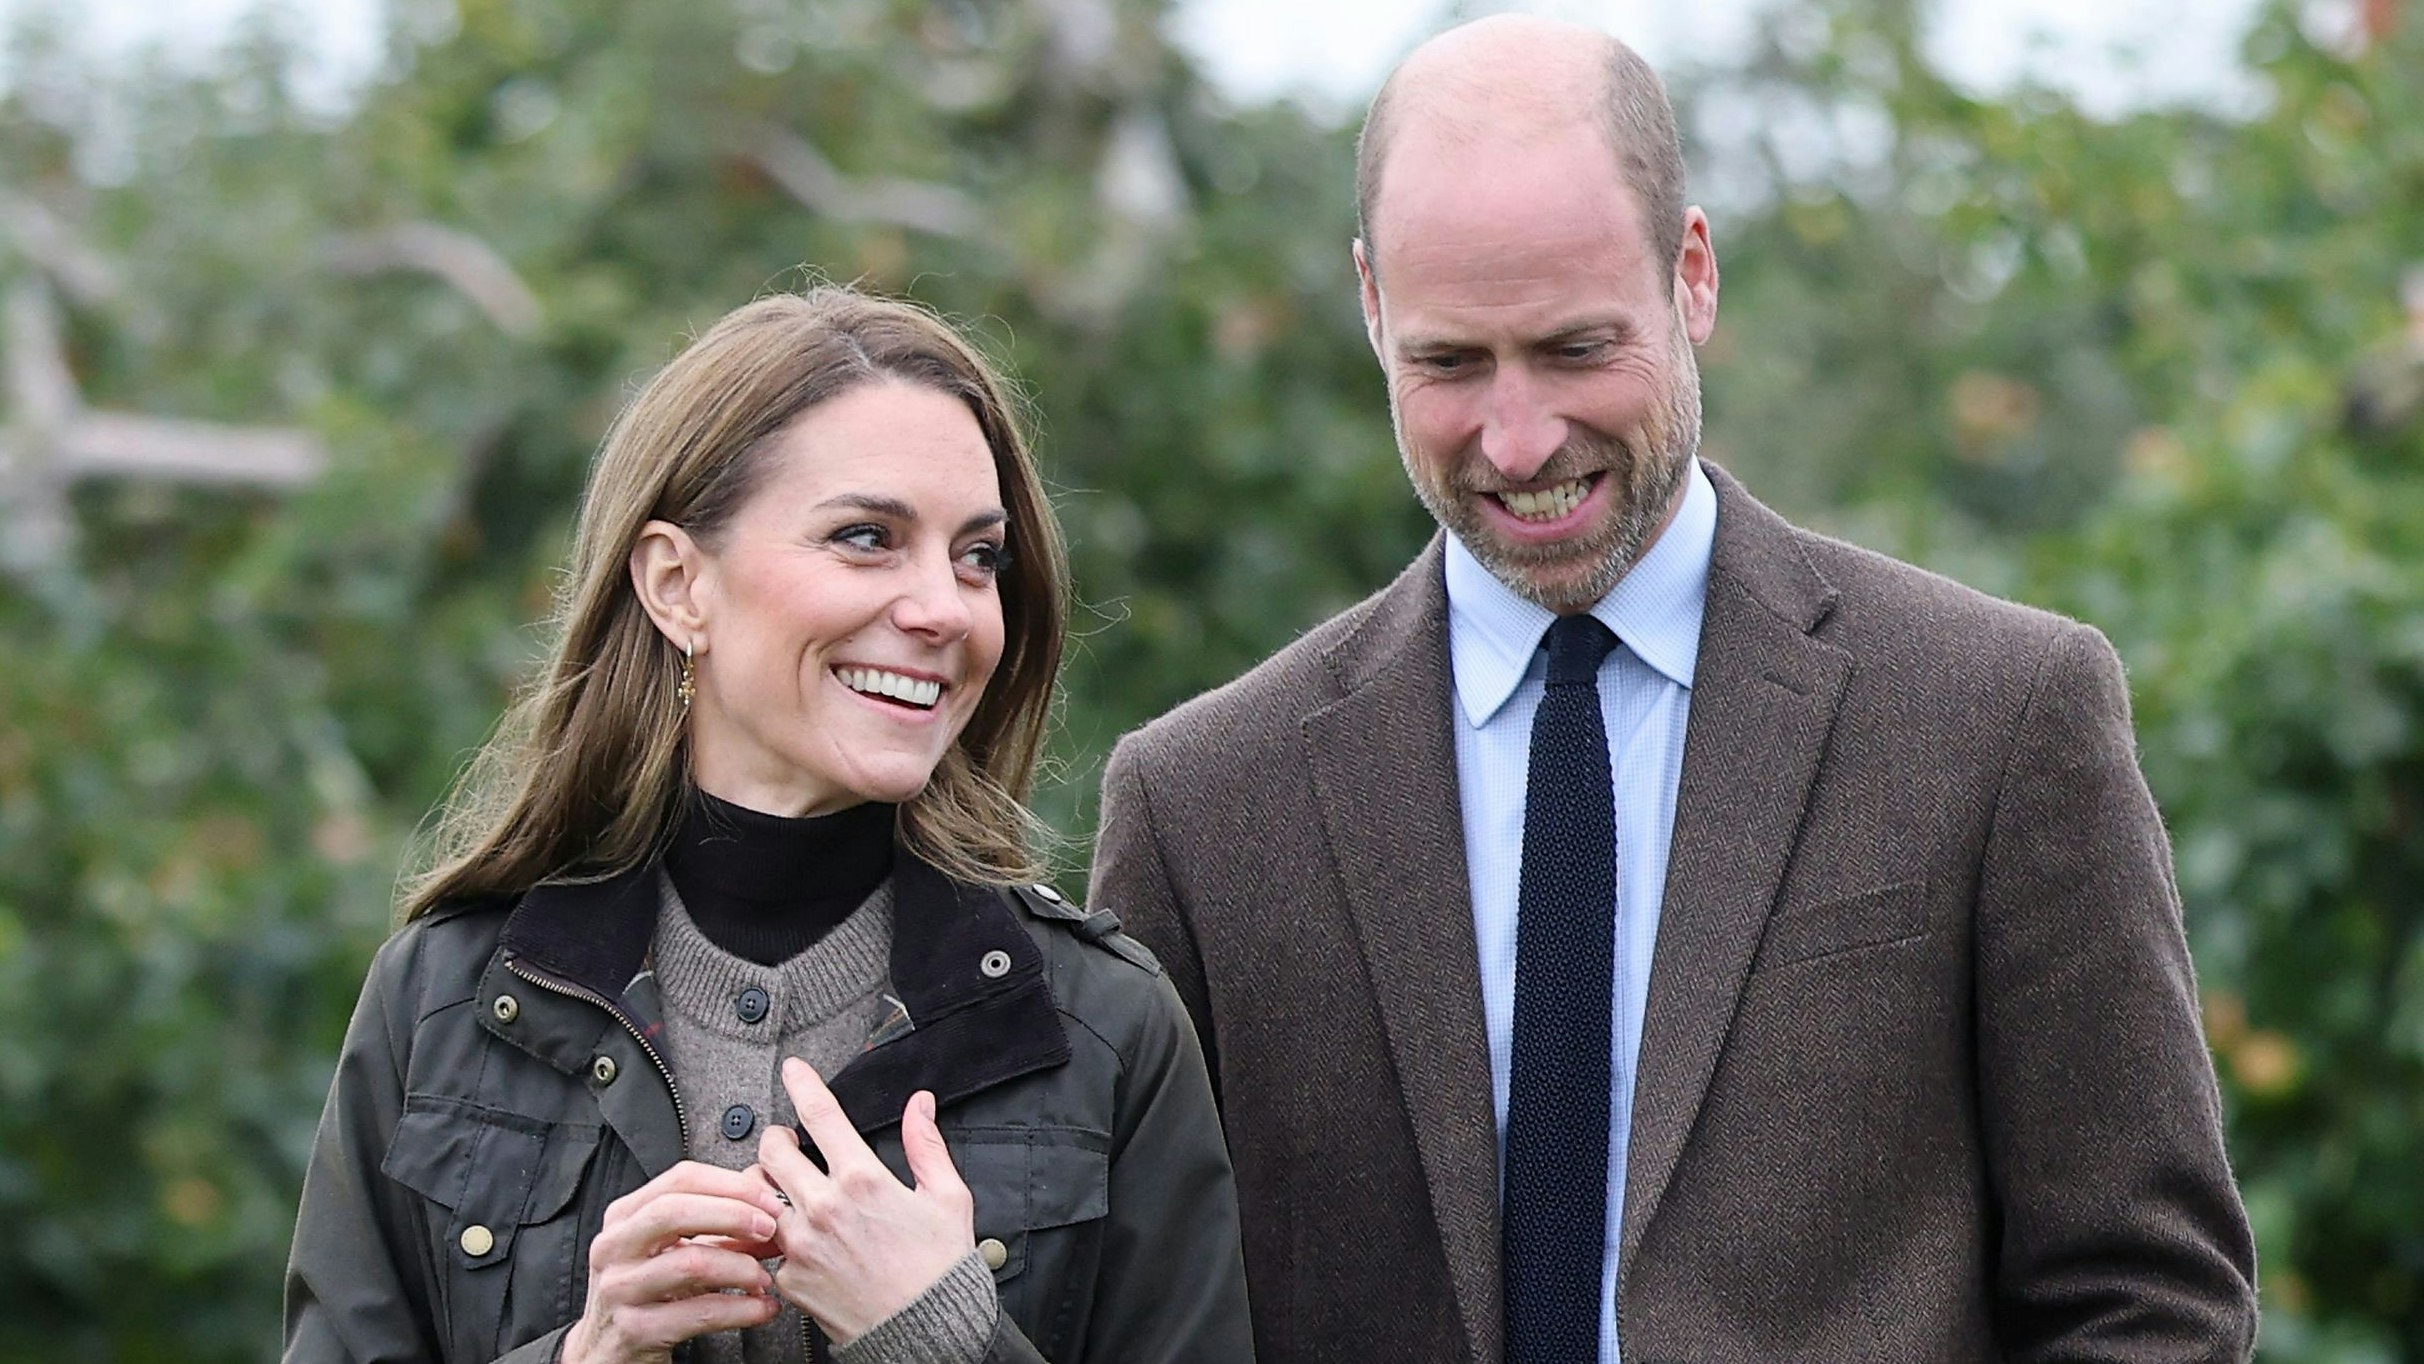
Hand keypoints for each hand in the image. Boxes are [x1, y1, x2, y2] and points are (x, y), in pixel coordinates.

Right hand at [560, 1161, 789, 1363]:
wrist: (607, 1350)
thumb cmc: (643, 1293)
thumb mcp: (665, 1250)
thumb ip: (709, 1225)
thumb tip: (767, 1209)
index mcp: (625, 1217)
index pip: (680, 1179)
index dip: (731, 1185)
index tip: (767, 1199)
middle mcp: (615, 1248)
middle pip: (677, 1211)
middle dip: (734, 1215)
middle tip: (769, 1229)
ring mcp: (621, 1289)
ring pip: (691, 1263)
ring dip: (741, 1268)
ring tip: (764, 1277)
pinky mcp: (636, 1329)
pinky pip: (699, 1313)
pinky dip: (741, 1309)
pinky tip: (760, 1308)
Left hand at [756, 1057, 977, 1345]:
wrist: (927, 1333)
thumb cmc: (940, 1269)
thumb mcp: (948, 1197)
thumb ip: (926, 1144)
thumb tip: (921, 1106)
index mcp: (863, 1179)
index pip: (820, 1113)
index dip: (802, 1082)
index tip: (793, 1069)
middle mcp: (825, 1207)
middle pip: (772, 1150)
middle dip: (776, 1137)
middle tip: (787, 1142)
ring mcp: (802, 1244)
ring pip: (759, 1196)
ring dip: (769, 1186)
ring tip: (787, 1191)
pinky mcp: (790, 1278)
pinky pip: (769, 1245)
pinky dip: (777, 1237)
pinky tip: (796, 1239)